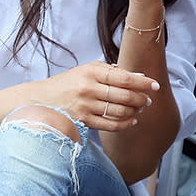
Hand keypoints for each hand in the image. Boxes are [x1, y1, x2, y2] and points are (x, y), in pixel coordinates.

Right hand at [31, 61, 159, 131]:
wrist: (41, 100)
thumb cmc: (69, 83)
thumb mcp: (88, 70)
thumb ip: (113, 72)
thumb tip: (140, 76)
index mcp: (92, 71)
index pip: (124, 78)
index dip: (143, 82)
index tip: (155, 85)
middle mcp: (88, 88)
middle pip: (125, 95)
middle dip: (141, 98)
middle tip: (148, 100)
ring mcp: (85, 106)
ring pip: (120, 111)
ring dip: (135, 111)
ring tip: (140, 109)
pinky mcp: (82, 121)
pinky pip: (110, 125)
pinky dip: (125, 123)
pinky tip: (132, 120)